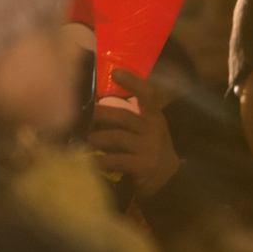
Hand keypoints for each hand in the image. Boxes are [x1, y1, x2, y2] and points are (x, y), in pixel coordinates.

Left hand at [87, 68, 180, 196]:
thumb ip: (131, 117)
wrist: (168, 178)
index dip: (133, 82)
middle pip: (124, 116)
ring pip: (117, 138)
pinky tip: (89, 161)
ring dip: (97, 138)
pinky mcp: (142, 165)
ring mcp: (149, 147)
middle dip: (101, 114)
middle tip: (84, 115)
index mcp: (154, 116)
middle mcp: (153, 128)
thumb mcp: (148, 129)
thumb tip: (97, 106)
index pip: (148, 94)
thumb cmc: (150, 148)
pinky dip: (101, 161)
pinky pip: (116, 160)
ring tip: (84, 140)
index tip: (116, 73)